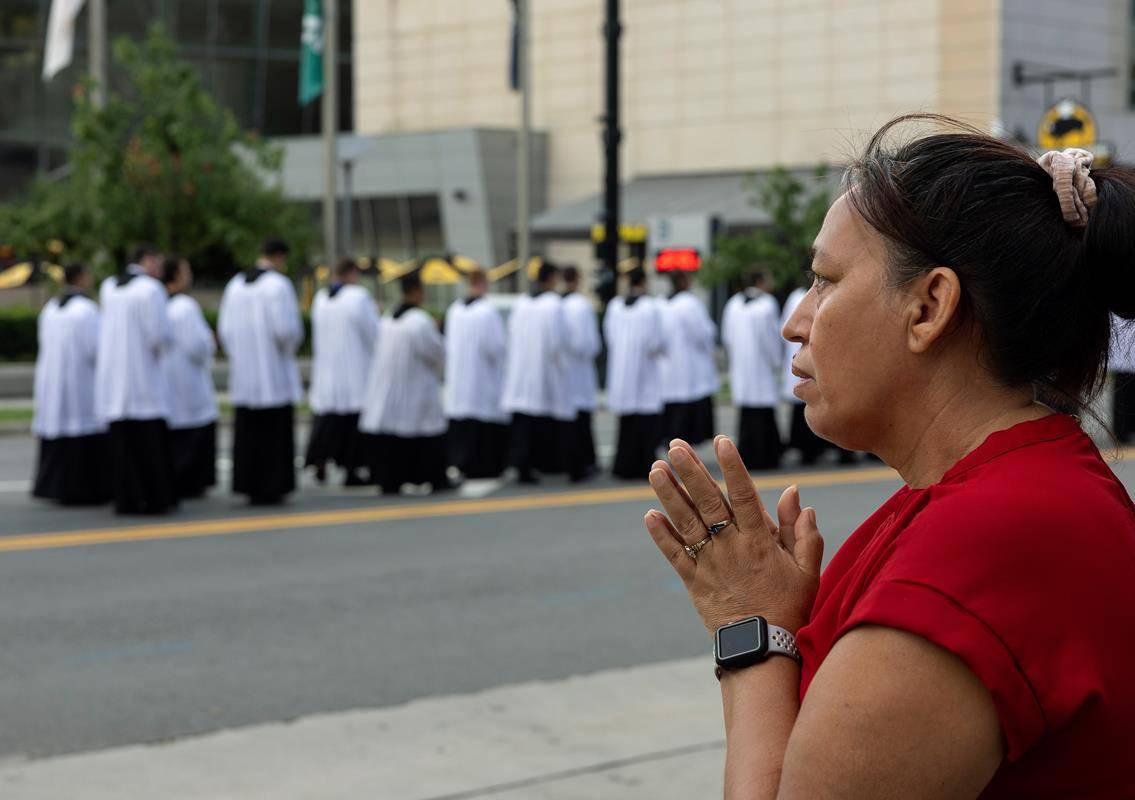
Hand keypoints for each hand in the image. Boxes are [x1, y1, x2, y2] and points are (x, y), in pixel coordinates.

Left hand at [643, 436, 823, 635]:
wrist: (762, 648)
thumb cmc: (789, 607)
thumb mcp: (807, 571)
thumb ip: (803, 532)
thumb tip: (795, 494)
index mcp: (759, 540)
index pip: (743, 494)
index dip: (732, 466)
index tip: (721, 441)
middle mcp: (731, 547)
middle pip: (707, 501)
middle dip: (690, 471)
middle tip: (675, 446)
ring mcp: (710, 563)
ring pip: (685, 523)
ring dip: (668, 494)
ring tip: (655, 469)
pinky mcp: (694, 581)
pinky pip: (674, 554)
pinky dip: (661, 534)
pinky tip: (649, 514)